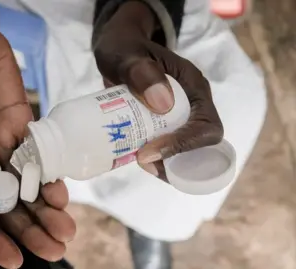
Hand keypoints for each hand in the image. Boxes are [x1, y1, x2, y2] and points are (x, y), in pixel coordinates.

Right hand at [0, 1, 74, 267]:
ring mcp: (5, 144)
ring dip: (46, 209)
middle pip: (7, 203)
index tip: (11, 259)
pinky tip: (62, 193)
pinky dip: (51, 173)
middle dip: (28, 228)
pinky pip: (40, 153)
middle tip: (52, 250)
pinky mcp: (23, 124)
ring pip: (28, 184)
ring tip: (65, 231)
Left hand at [93, 2, 223, 179]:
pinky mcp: (165, 125)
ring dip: (168, 165)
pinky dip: (158, 159)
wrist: (118, 49)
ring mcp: (180, 116)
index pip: (205, 125)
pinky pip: (170, 148)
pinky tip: (136, 158)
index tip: (148, 153)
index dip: (183, 145)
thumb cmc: (123, 48)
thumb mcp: (126, 55)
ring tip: (138, 162)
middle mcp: (193, 104)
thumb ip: (140, 71)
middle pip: (201, 145)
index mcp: (193, 86)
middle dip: (177, 160)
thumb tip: (164, 103)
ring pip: (188, 151)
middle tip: (143, 162)